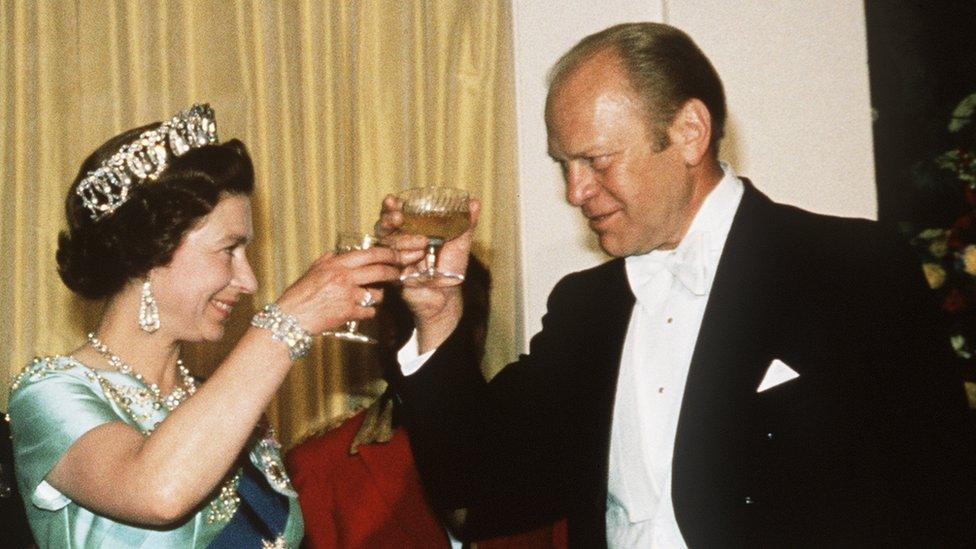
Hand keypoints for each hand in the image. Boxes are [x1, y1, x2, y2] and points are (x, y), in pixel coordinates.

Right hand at [275, 246, 401, 333]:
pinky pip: (370, 311)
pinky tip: (361, 312)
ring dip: (378, 296)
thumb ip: (327, 260)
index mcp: (336, 265)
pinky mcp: (349, 313)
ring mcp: (348, 295)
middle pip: (379, 271)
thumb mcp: (312, 271)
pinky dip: (368, 312)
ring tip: (371, 297)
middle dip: (393, 271)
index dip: (387, 253)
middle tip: (398, 273)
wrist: (291, 318)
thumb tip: (336, 253)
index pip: (369, 254)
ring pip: (377, 294)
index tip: (396, 255)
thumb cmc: (299, 295)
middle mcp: (344, 277)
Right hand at [376, 194, 480, 347]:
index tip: (392, 199)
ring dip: (402, 240)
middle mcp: (400, 242)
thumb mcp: (460, 243)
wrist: (447, 295)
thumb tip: (475, 202)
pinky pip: (388, 262)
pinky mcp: (392, 273)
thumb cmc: (452, 269)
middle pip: (382, 226)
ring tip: (423, 244)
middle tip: (398, 217)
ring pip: (385, 242)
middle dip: (387, 219)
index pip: (396, 214)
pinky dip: (401, 258)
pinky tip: (415, 260)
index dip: (391, 206)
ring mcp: (393, 258)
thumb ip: (465, 223)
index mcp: (412, 231)